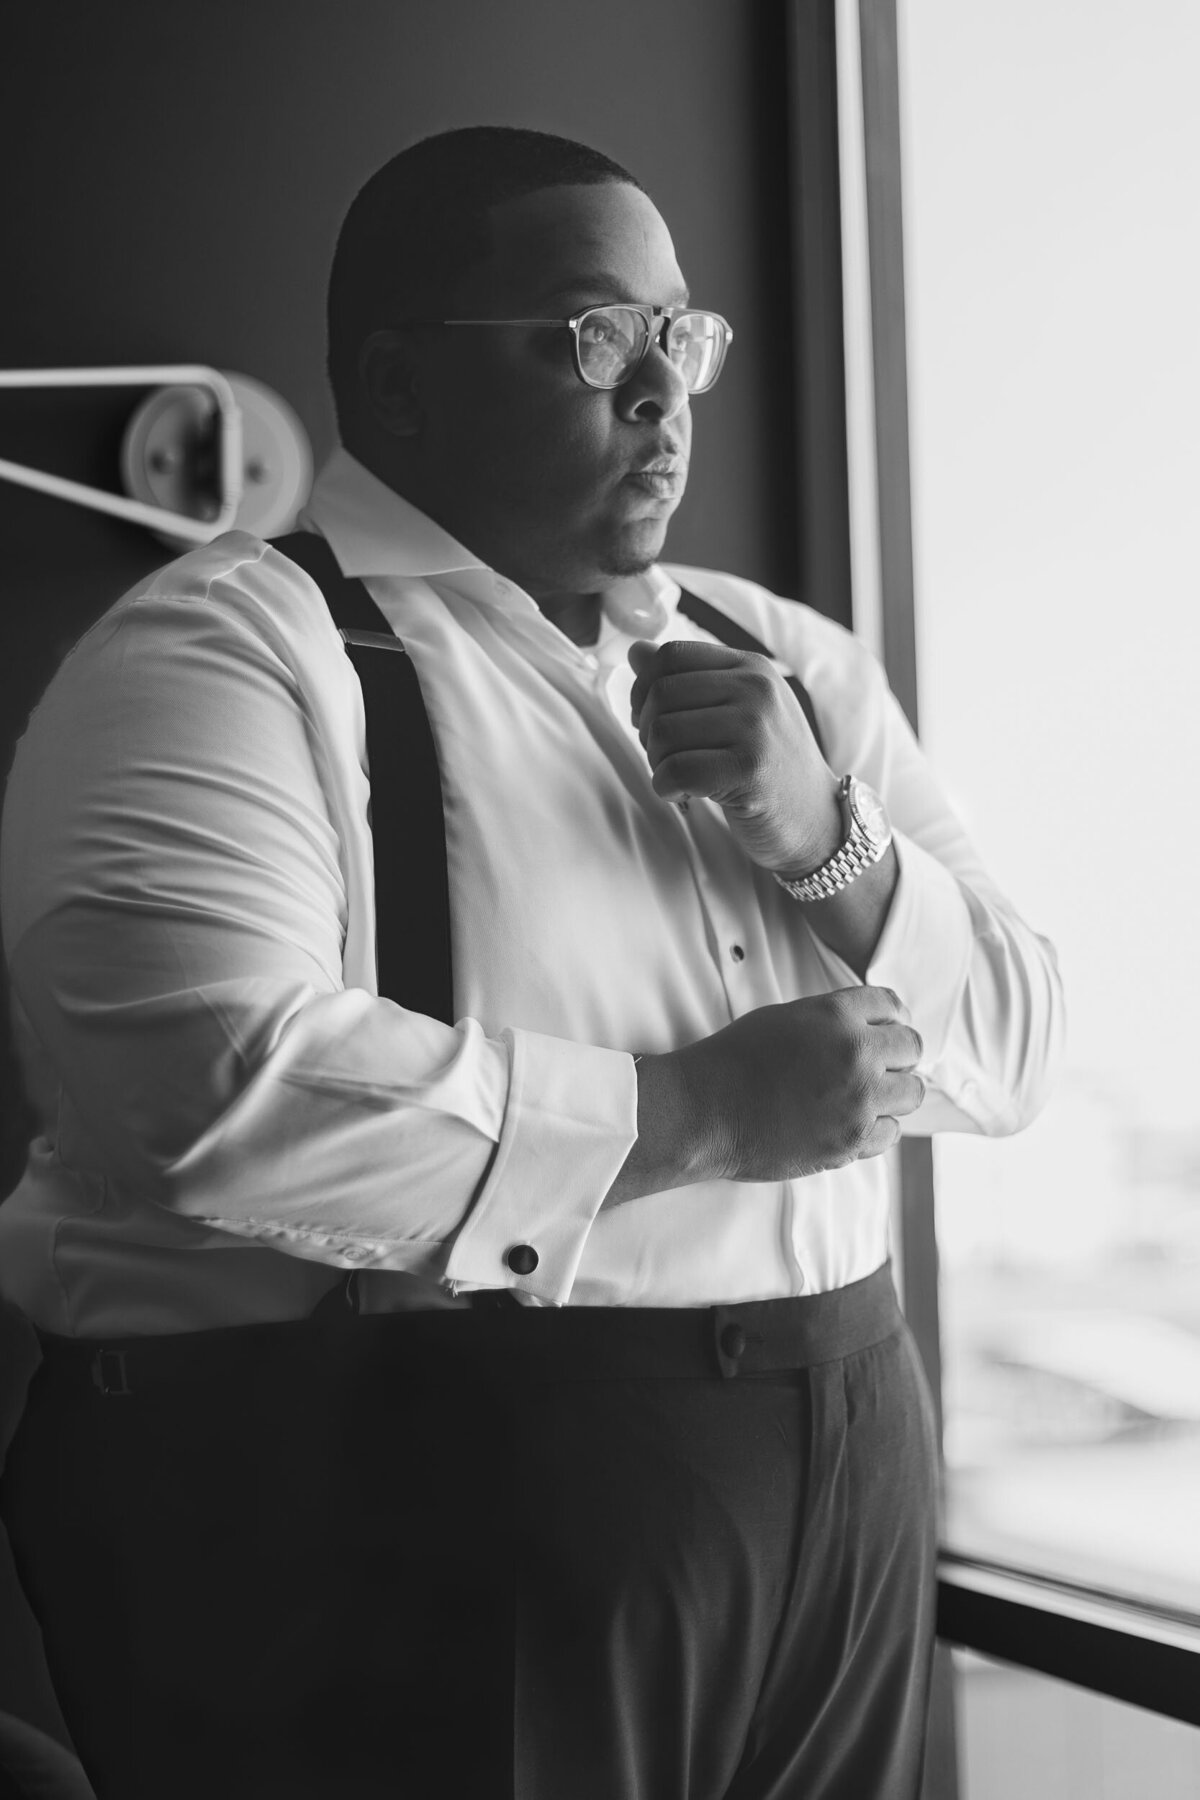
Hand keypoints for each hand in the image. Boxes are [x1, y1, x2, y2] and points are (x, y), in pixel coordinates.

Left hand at [628, 638, 841, 874]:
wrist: (817, 821)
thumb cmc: (769, 768)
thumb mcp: (737, 711)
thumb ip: (690, 680)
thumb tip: (637, 651)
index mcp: (752, 667)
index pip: (672, 654)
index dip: (644, 688)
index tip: (650, 720)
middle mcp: (757, 689)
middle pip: (661, 694)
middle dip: (647, 732)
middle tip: (666, 758)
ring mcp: (756, 728)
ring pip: (663, 732)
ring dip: (657, 763)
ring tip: (680, 778)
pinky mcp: (750, 771)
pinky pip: (676, 771)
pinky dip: (666, 788)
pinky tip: (684, 796)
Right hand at [669, 985, 923, 1183]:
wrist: (705, 1111)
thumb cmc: (736, 1060)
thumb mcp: (786, 1018)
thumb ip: (834, 1018)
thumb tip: (874, 1027)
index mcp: (836, 1015)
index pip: (893, 1006)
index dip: (889, 1019)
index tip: (884, 1031)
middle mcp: (854, 1053)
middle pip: (912, 1047)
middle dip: (896, 1055)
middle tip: (877, 1066)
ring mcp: (857, 1100)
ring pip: (911, 1092)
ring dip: (892, 1093)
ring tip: (865, 1096)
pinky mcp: (852, 1141)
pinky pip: (891, 1132)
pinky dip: (875, 1129)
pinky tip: (849, 1123)